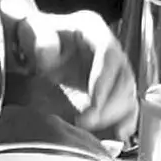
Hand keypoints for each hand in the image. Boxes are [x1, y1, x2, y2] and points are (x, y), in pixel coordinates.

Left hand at [20, 11, 137, 139]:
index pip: (109, 52)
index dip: (104, 78)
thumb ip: (41, 40)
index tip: (94, 102)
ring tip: (89, 125)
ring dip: (113, 113)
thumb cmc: (35, 36)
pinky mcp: (112, 86)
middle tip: (88, 121)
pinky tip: (121, 132)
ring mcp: (113, 67)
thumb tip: (48, 52)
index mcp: (93, 28)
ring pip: (127, 92)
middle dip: (108, 103)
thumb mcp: (33, 32)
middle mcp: (109, 46)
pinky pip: (127, 103)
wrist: (34, 46)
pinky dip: (126, 118)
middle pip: (123, 76)